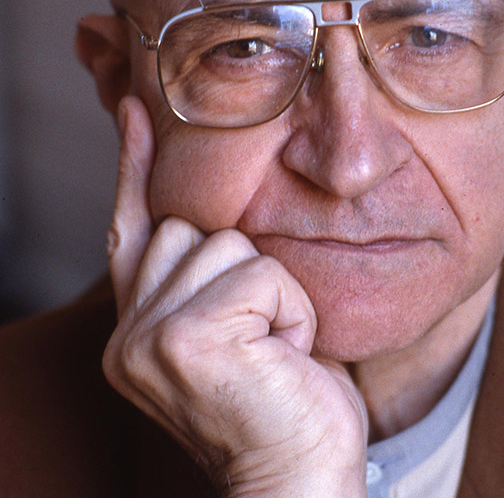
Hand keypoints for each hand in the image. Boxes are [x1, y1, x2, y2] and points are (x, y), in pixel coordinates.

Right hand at [102, 96, 368, 496]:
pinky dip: (292, 309)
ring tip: (278, 348)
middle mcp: (130, 333)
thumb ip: (209, 277)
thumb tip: (209, 213)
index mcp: (139, 328)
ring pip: (230, 243)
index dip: (134, 167)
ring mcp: (151, 336)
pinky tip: (287, 356)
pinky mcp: (188, 338)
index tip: (136, 112)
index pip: (133, 229)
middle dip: (247, 268)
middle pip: (194, 225)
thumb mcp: (244, 329)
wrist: (303, 479)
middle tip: (267, 336)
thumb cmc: (286, 401)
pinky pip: (261, 273)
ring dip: (276, 292)